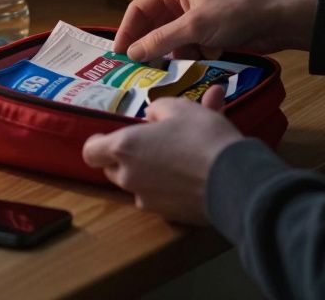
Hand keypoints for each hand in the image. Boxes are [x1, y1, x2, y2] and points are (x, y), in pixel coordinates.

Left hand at [81, 86, 241, 223]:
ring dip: (149, 172)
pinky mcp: (168, 215)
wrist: (234, 179)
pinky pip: (160, 198)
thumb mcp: (180, 107)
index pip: (90, 152)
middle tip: (149, 145)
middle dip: (126, 158)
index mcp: (124, 148)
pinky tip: (193, 173)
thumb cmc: (202, 136)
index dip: (97, 144)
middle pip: (113, 170)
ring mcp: (147, 200)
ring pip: (138, 185)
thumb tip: (152, 116)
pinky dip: (169, 187)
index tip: (108, 138)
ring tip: (180, 154)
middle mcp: (129, 177)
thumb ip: (158, 109)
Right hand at [113, 0, 318, 61]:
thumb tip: (132, 53)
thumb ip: (161, 40)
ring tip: (174, 67)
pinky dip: (190, 55)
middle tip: (139, 69)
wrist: (278, 19)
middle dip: (150, 45)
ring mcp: (196, 16)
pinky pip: (188, 46)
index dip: (127, 31)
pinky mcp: (209, 31)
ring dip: (173, 53)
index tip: (119, 55)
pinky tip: (201, 60)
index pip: (139, 8)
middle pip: (153, 25)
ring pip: (170, 39)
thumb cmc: (237, 13)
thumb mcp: (196, 27)